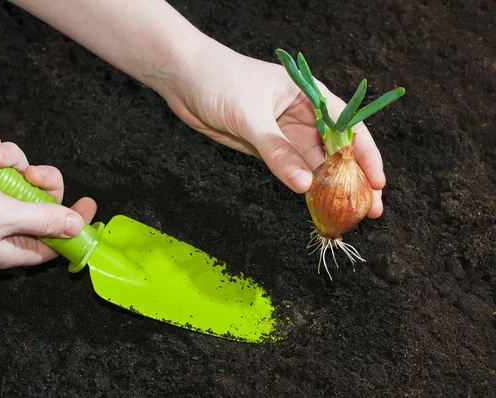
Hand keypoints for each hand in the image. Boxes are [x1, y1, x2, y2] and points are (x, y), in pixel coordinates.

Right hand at [0, 125, 96, 267]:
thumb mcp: (2, 216)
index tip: (89, 202)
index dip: (74, 222)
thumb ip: (42, 219)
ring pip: (21, 167)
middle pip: (44, 197)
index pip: (57, 238)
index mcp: (15, 243)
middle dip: (42, 178)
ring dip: (10, 155)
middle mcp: (6, 220)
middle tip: (33, 173)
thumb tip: (77, 227)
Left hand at [159, 43, 384, 218]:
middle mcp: (301, 115)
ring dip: (330, 188)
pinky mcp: (265, 147)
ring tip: (348, 215)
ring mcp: (283, 133)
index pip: (348, 126)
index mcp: (308, 95)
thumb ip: (277, 150)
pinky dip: (303, 186)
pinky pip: (290, 169)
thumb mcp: (251, 115)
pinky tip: (316, 204)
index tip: (377, 183)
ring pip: (313, 164)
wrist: (182, 77)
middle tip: (370, 210)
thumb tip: (305, 185)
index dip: (366, 155)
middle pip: (335, 150)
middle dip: (353, 179)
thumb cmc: (220, 80)